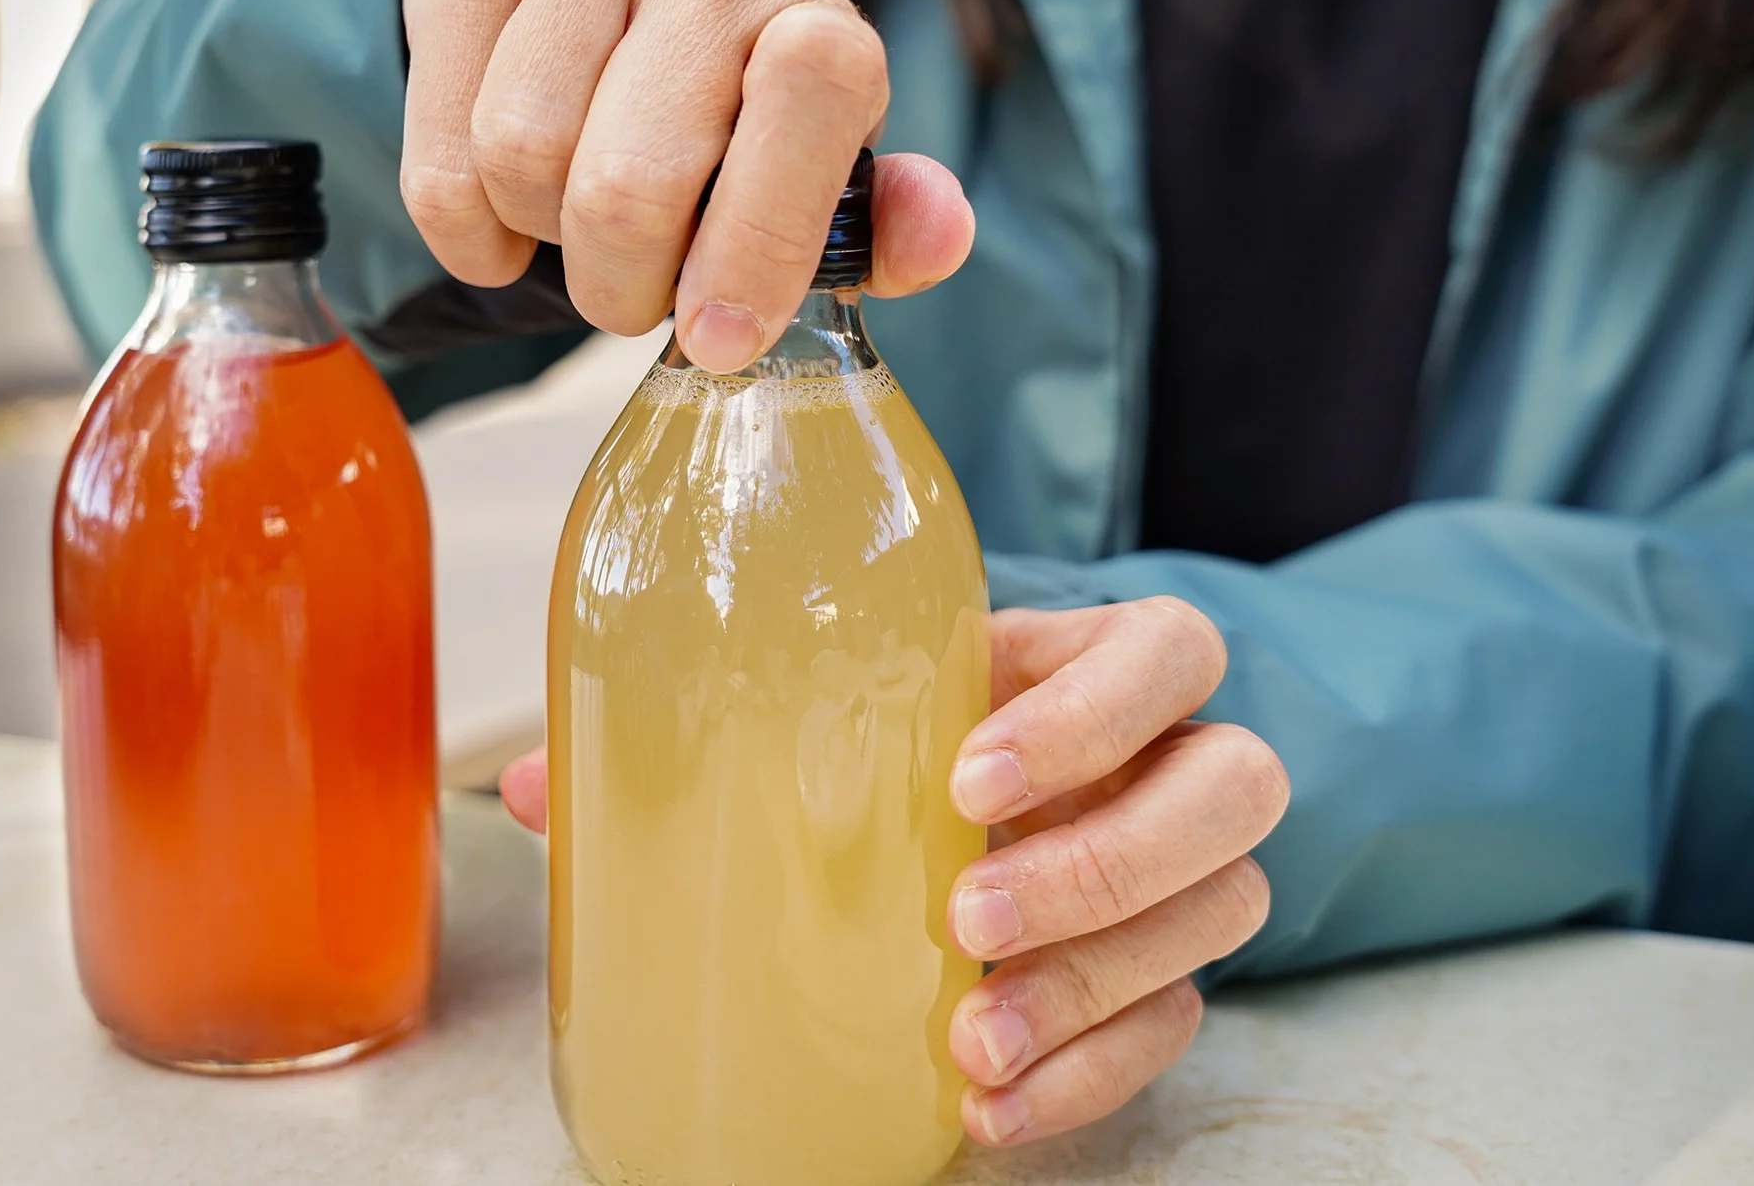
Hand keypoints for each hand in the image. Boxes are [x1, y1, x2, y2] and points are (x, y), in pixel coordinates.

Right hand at [401, 0, 974, 371]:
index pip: (808, 100)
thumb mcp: (810, 170)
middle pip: (631, 179)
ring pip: (522, 159)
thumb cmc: (718, 108)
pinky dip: (466, 229)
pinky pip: (442, 154)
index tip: (718, 337)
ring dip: (542, 242)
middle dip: (622, 285)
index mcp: (812, 18)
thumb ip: (875, 223)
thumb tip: (938, 237)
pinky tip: (501, 215)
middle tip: (636, 292)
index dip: (759, 240)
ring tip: (575, 225)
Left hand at [497, 596, 1288, 1147]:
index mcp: (1086, 659)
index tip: (968, 776)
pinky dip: (1087, 1074)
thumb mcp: (833, 704)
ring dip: (1093, 983)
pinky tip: (988, 1101)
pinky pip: (1173, 1027)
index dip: (1092, 713)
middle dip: (1105, 863)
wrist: (993, 793)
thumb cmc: (905, 730)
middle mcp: (1165, 758)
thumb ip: (695, 732)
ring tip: (966, 1038)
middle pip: (1231, 789)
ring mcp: (1181, 870)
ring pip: (1220, 913)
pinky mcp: (1168, 972)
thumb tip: (521, 787)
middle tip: (965, 918)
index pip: (1161, 653)